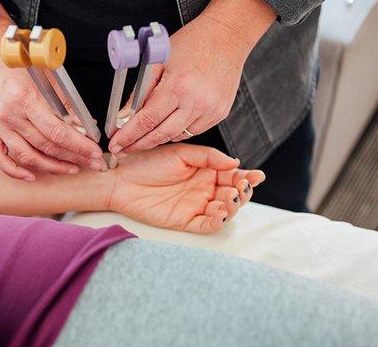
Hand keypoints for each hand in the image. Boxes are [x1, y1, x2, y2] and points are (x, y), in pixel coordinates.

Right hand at [0, 46, 104, 180]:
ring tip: (72, 168)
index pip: (57, 132)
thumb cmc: (23, 62)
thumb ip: (67, 103)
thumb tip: (88, 125)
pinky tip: (32, 176)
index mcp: (25, 100)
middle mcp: (10, 115)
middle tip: (93, 163)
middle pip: (45, 146)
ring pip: (27, 156)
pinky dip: (15, 171)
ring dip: (52, 167)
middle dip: (73, 157)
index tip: (94, 152)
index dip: (79, 145)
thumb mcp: (49, 77)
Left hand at [108, 0, 275, 154]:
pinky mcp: (219, 114)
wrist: (226, 36)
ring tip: (144, 132)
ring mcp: (210, 111)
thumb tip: (122, 117)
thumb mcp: (156, 62)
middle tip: (122, 148)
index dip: (128, 136)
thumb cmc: (190, 44)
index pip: (146, 120)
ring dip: (157, 137)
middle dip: (138, 144)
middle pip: (160, 135)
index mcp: (178, 86)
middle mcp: (196, 102)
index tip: (115, 144)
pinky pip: (191, 131)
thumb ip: (138, 92)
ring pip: (175, 136)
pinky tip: (170, 119)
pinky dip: (177, 129)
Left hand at [109, 144, 264, 233]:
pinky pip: (207, 225)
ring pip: (224, 211)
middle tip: (241, 186)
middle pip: (233, 195)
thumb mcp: (180, 152)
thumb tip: (235, 162)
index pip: (232, 175)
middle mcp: (203, 189)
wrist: (121, 177)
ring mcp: (195, 206)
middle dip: (242, 192)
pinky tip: (219, 212)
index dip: (247, 177)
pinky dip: (217, 221)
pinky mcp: (185, 220)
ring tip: (230, 197)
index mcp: (205, 171)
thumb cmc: (146, 162)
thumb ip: (208, 157)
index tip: (257, 175)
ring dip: (233, 207)